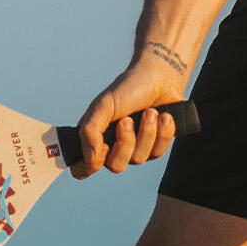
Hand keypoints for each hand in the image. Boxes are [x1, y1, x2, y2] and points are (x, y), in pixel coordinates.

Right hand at [72, 57, 186, 178]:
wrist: (159, 77)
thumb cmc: (127, 89)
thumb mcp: (103, 105)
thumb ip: (90, 130)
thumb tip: (89, 157)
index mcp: (95, 138)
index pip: (82, 169)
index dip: (88, 168)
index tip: (101, 151)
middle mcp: (114, 147)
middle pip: (116, 166)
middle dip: (125, 142)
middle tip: (128, 119)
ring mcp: (136, 149)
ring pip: (139, 159)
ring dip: (146, 132)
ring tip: (150, 112)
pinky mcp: (156, 146)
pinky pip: (159, 152)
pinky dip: (162, 132)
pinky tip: (164, 116)